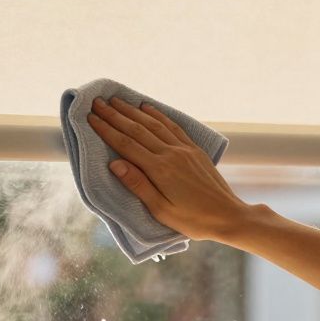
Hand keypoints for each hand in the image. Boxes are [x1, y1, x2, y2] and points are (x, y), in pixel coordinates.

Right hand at [86, 97, 258, 244]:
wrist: (228, 216)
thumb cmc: (194, 220)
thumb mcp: (161, 210)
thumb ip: (138, 185)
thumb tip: (114, 163)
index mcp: (160, 170)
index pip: (126, 145)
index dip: (106, 130)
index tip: (91, 118)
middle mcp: (171, 154)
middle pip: (137, 129)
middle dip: (115, 115)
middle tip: (97, 102)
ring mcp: (184, 149)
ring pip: (154, 124)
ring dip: (133, 111)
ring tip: (117, 101)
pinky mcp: (194, 150)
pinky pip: (173, 126)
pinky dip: (158, 115)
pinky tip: (147, 108)